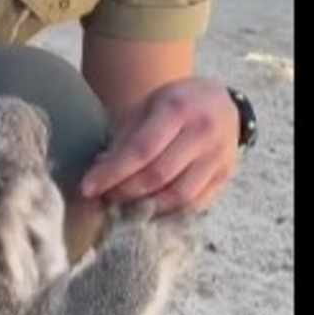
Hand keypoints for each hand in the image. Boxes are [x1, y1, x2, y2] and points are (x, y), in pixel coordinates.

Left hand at [79, 77, 239, 214]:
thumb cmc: (175, 103)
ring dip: (146, 208)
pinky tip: (149, 211)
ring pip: (178, 196)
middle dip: (125, 192)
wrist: (220, 101)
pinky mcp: (226, 176)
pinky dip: (168, 213)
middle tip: (104, 197)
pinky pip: (195, 205)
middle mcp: (202, 132)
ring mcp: (218, 157)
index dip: (112, 173)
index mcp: (177, 109)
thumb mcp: (146, 106)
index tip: (88, 188)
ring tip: (124, 206)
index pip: (141, 150)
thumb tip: (99, 171)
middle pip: (158, 176)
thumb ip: (125, 137)